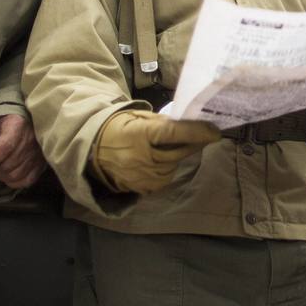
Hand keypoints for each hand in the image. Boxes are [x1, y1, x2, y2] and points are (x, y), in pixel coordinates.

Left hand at [0, 114, 45, 189]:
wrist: (27, 119)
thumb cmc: (6, 121)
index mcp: (17, 125)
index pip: (3, 148)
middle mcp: (31, 140)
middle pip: (8, 164)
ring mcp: (38, 153)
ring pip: (15, 175)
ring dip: (2, 175)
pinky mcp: (41, 163)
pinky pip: (27, 181)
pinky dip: (14, 182)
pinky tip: (8, 174)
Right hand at [92, 110, 220, 194]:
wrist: (91, 149)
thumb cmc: (118, 127)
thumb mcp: (138, 116)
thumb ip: (162, 122)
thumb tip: (187, 126)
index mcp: (139, 134)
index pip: (174, 133)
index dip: (196, 132)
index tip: (215, 131)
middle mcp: (140, 157)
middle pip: (177, 153)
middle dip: (193, 144)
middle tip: (206, 136)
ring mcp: (139, 176)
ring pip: (172, 168)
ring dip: (177, 158)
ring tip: (169, 148)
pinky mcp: (139, 188)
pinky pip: (163, 180)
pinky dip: (166, 170)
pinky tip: (159, 161)